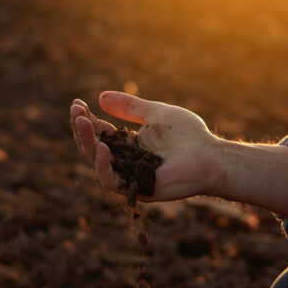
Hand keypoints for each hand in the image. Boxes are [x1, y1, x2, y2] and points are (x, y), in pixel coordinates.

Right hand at [70, 91, 224, 201]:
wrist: (210, 156)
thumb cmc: (189, 135)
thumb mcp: (155, 113)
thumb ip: (130, 107)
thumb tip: (100, 97)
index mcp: (128, 145)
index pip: (99, 133)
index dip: (86, 120)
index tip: (76, 104)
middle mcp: (125, 162)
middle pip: (93, 148)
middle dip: (82, 130)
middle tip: (76, 112)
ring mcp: (129, 177)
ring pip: (97, 164)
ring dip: (87, 144)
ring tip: (83, 124)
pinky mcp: (137, 190)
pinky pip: (112, 181)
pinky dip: (103, 165)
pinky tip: (101, 148)